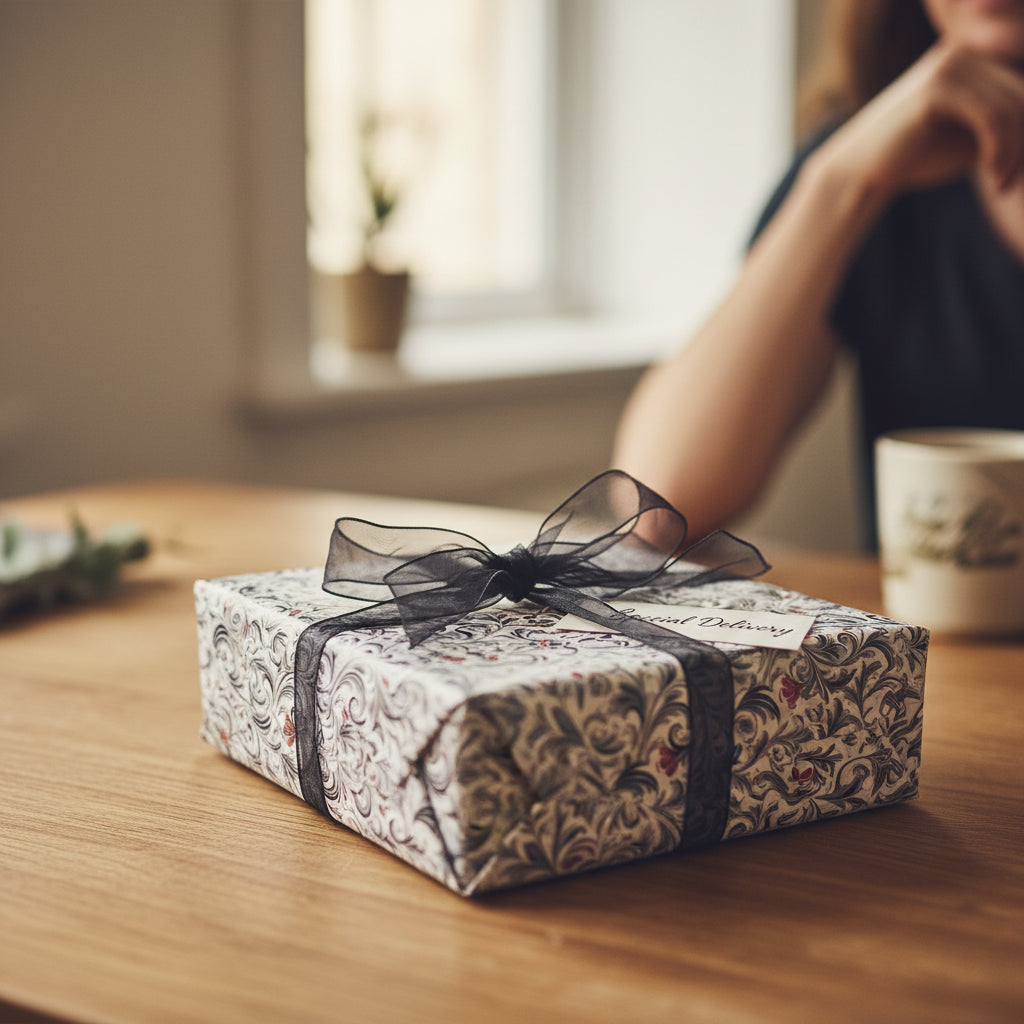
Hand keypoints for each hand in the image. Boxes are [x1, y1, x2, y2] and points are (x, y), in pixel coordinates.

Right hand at [821, 43, 1023, 196]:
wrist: (862, 172)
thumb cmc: (918, 157)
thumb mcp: (976, 136)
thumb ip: (1009, 125)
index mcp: (973, 55)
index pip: (1022, 86)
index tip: (1017, 168)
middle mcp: (964, 49)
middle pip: (1023, 93)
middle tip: (1011, 180)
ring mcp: (950, 63)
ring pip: (1014, 106)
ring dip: (1015, 152)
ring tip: (1002, 182)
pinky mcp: (937, 86)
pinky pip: (991, 118)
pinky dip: (1000, 151)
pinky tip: (993, 177)